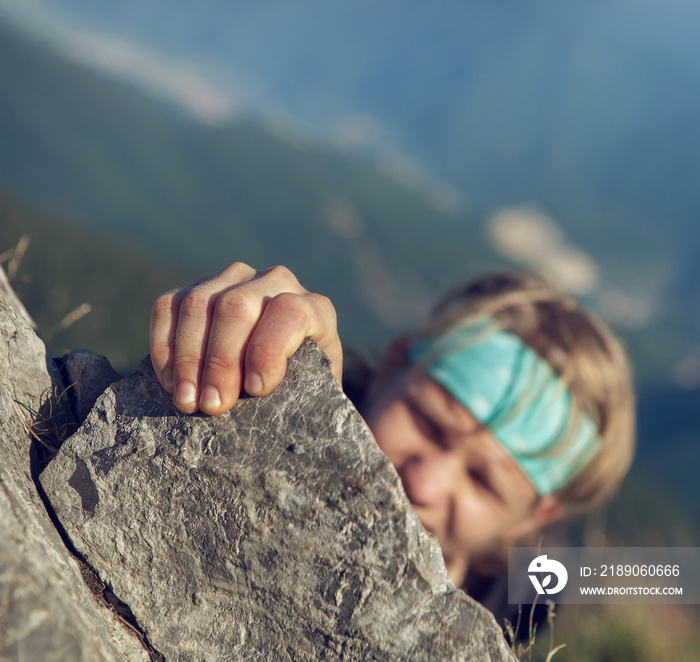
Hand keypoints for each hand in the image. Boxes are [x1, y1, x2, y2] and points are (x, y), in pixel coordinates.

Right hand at [150, 262, 341, 414]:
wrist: (282, 372)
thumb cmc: (302, 390)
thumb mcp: (314, 394)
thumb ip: (305, 399)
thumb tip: (269, 413)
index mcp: (313, 308)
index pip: (290, 311)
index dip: (269, 350)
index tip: (256, 389)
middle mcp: (275, 282)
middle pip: (236, 307)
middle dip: (220, 361)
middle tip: (212, 406)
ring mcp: (233, 279)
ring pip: (198, 304)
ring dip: (187, 359)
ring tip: (187, 402)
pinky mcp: (197, 287)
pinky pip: (168, 306)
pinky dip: (164, 346)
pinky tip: (170, 383)